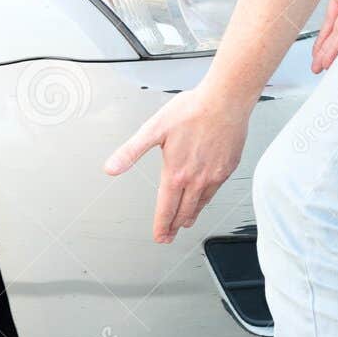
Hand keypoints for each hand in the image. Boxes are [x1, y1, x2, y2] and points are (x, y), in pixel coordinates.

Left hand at [101, 86, 251, 243]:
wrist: (226, 100)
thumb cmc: (191, 110)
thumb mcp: (153, 129)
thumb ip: (130, 152)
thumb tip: (110, 168)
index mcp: (176, 173)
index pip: (166, 208)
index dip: (161, 226)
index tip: (159, 237)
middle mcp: (196, 179)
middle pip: (184, 211)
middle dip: (174, 226)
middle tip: (169, 236)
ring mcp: (214, 175)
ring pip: (201, 204)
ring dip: (191, 216)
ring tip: (185, 222)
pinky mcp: (227, 168)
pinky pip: (215, 192)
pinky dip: (206, 201)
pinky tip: (203, 199)